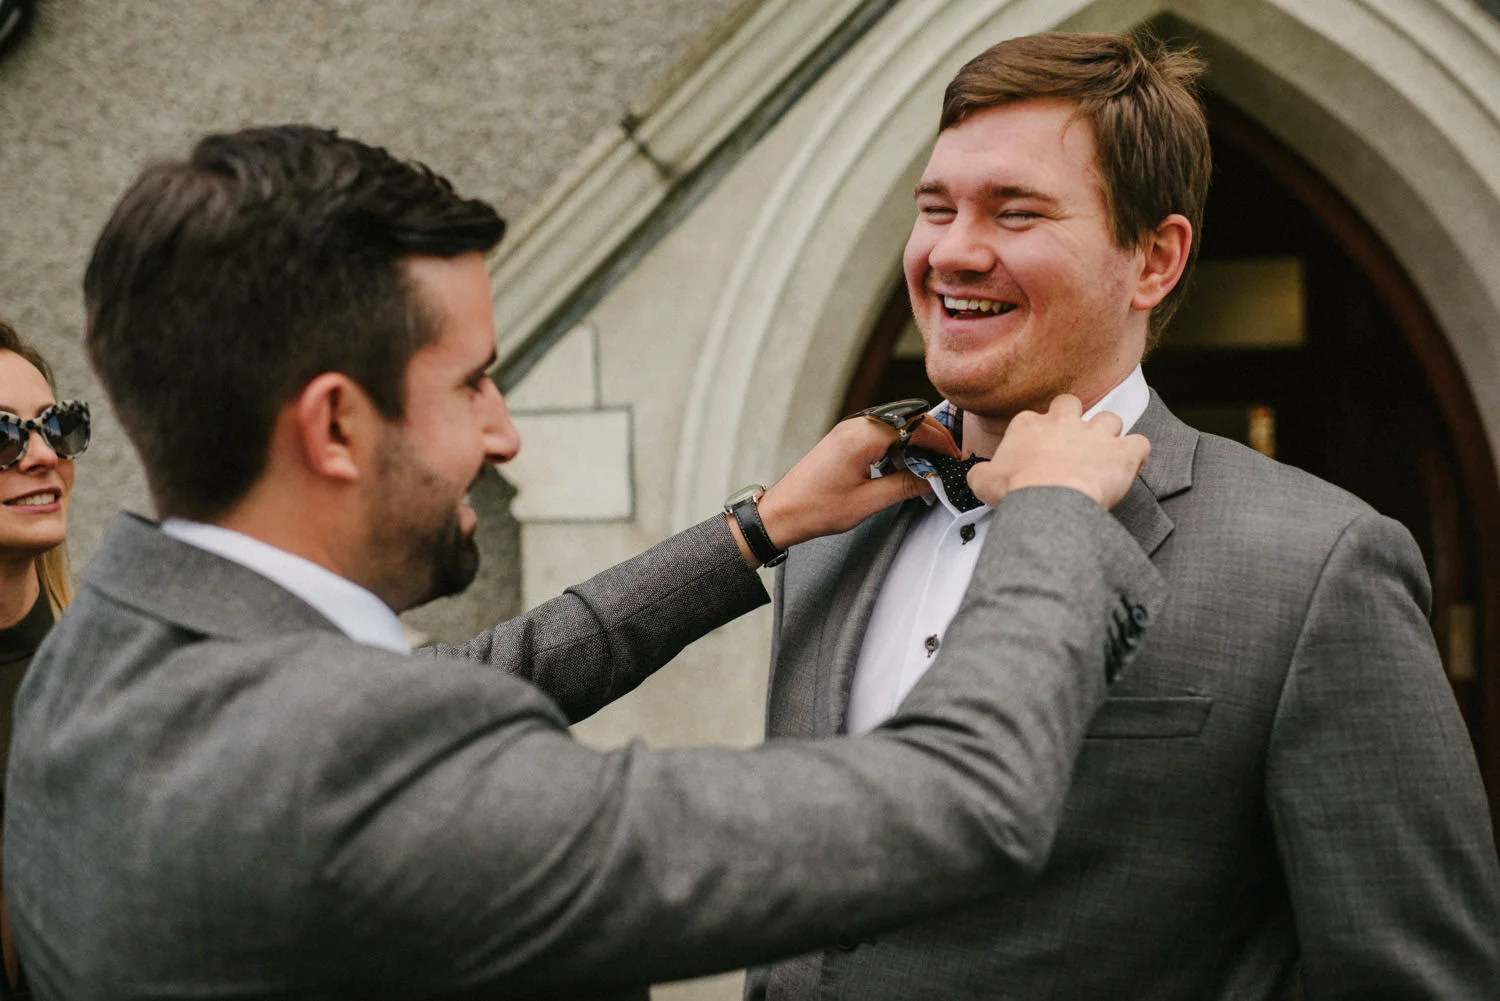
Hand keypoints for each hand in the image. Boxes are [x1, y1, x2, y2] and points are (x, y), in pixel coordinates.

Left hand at [729, 414, 957, 563]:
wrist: (782, 512)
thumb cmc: (816, 508)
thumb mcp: (868, 502)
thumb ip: (904, 486)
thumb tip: (931, 479)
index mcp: (863, 437)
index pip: (915, 427)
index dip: (940, 442)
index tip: (955, 457)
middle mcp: (856, 426)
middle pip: (908, 420)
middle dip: (932, 438)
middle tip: (948, 460)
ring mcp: (849, 430)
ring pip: (896, 425)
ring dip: (916, 441)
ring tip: (930, 465)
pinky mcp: (845, 439)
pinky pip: (881, 433)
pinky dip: (898, 444)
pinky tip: (904, 465)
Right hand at [967, 395, 1148, 508]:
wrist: (1049, 499)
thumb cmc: (1016, 489)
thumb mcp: (983, 481)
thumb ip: (981, 473)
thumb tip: (978, 474)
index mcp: (1029, 424)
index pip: (1033, 418)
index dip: (1036, 435)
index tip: (1035, 454)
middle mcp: (1065, 422)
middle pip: (1072, 404)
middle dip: (1074, 419)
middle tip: (1070, 443)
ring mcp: (1096, 434)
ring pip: (1110, 419)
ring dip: (1107, 435)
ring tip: (1102, 456)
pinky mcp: (1123, 453)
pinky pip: (1140, 443)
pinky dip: (1137, 453)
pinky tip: (1129, 465)